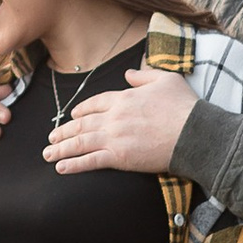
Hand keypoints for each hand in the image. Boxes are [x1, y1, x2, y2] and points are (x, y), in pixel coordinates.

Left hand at [42, 66, 196, 175]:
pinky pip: (91, 161)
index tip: (72, 116)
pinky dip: (74, 164)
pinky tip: (61, 168)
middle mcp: (114, 117)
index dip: (81, 110)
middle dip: (64, 131)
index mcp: (124, 98)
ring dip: (62, 148)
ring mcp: (115, 137)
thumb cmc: (184, 107)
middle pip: (82, 124)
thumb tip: (128, 74)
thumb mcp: (166, 79)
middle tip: (51, 138)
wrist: (194, 134)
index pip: (95, 103)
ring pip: (81, 143)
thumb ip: (144, 75)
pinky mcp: (120, 157)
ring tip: (48, 154)